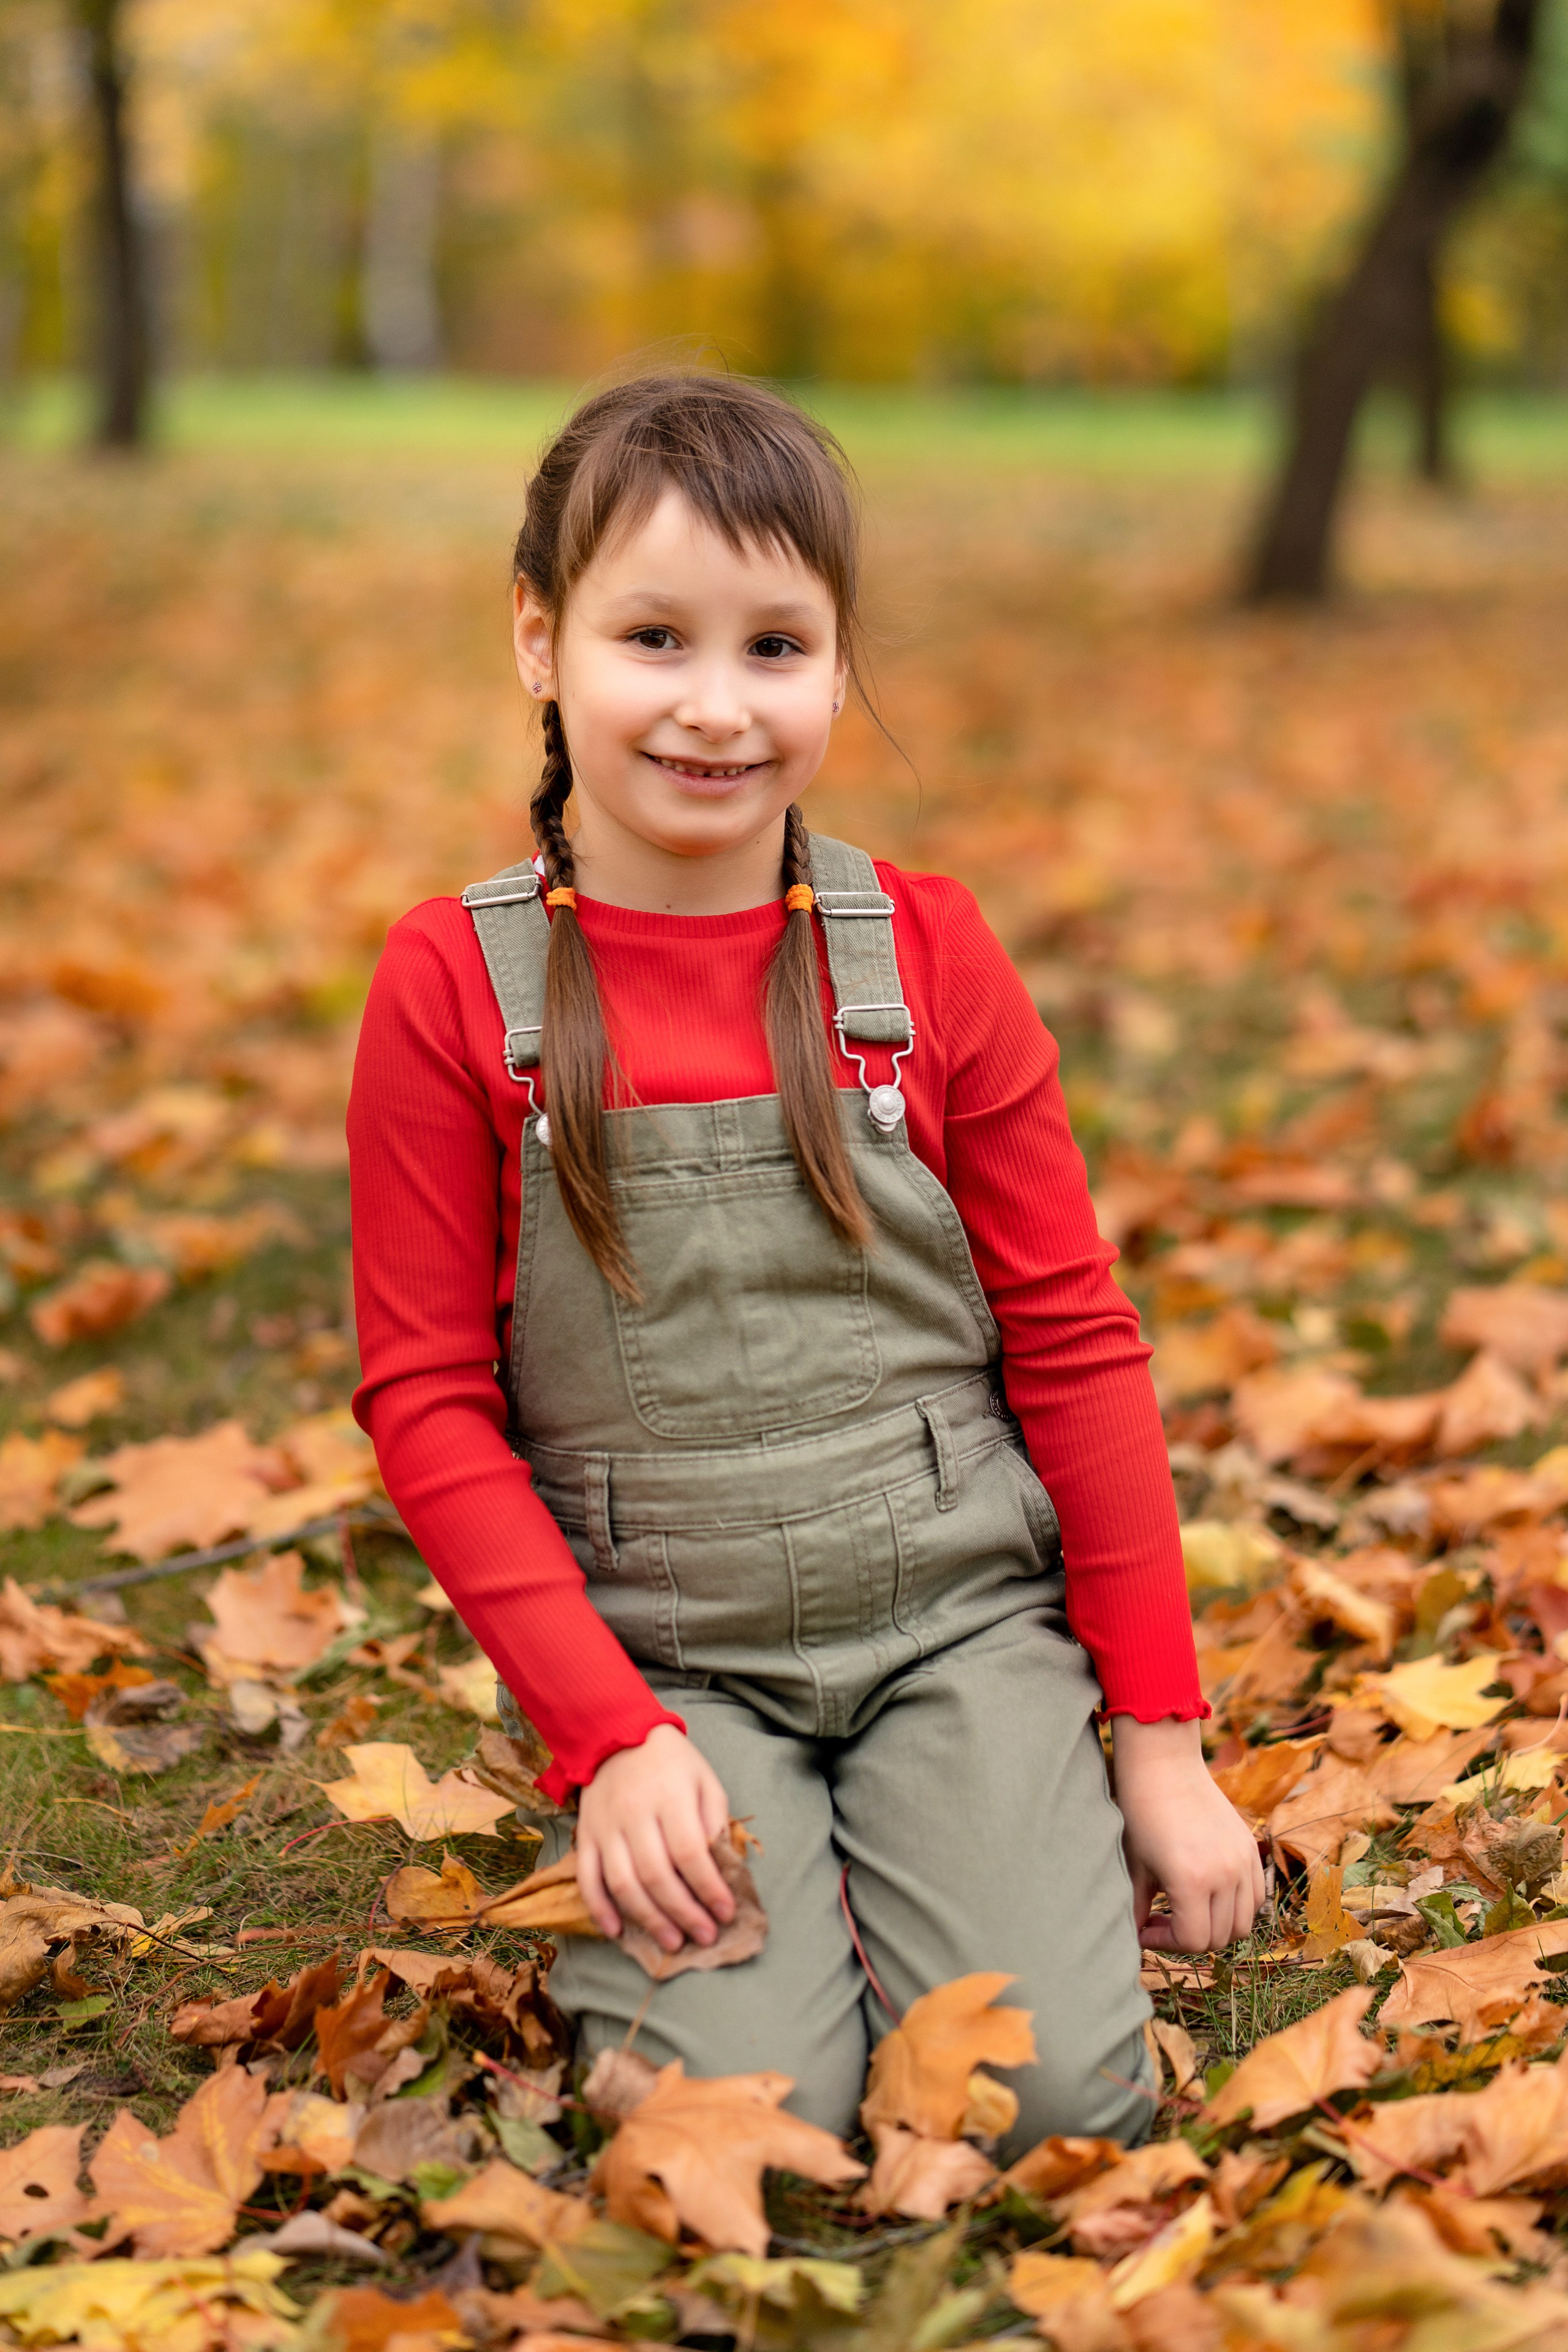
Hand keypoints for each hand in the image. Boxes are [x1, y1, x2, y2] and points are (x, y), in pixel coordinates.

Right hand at [575, 1723, 736, 1954]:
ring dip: (648, 1919)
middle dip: (683, 1912)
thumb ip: (714, 1820)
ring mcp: (606, 1827)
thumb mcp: (704, 1779)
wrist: (616, 1734)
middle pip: (657, 1875)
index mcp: (670, 1797)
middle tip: (704, 1936)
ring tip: (672, 1942)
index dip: (709, 1887)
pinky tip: (617, 1932)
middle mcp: (634, 1814)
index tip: (726, 1912)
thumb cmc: (671, 1762)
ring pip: (623, 1883)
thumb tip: (720, 1867)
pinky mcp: (585, 1835)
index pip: (690, 1852)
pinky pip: (587, 1878)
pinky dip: (599, 1909)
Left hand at [1112, 1716, 1265, 1951]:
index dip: (1166, 1943)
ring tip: (1186, 1910)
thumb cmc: (1141, 1811)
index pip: (1193, 1941)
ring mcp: (1242, 1861)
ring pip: (1243, 1922)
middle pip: (1219, 1937)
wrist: (1164, 1764)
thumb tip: (1135, 1939)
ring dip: (1216, 1926)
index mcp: (1192, 1881)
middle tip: (1161, 1921)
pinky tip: (1209, 1894)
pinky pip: (1255, 1896)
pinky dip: (1236, 1906)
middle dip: (1188, 1938)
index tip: (1146, 1928)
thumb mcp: (1135, 1865)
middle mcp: (1225, 1875)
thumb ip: (1138, 1909)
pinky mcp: (1249, 1848)